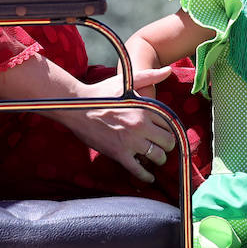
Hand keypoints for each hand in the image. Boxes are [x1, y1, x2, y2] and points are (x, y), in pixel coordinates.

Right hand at [50, 65, 176, 182]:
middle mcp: (140, 126)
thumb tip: (168, 70)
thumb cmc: (103, 92)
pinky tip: (149, 177)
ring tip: (156, 157)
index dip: (170, 129)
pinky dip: (146, 176)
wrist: (76, 107)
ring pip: (157, 156)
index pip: (169, 123)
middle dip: (168, 145)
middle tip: (163, 146)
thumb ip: (149, 76)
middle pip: (167, 142)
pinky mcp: (118, 154)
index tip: (167, 132)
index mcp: (145, 109)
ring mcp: (130, 141)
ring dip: (159, 159)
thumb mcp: (127, 81)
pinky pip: (138, 170)